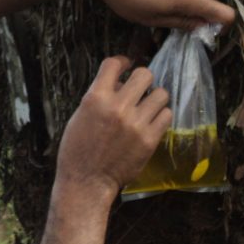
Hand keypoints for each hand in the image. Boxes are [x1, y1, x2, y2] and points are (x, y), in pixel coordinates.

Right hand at [56, 56, 171, 199]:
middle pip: (144, 74)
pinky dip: (160, 116)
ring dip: (154, 98)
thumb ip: (99, 96)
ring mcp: (136, 123)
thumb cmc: (77, 149)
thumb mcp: (80, 115)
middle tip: (139, 89)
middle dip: (142, 79)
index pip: (114, 64)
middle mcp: (118, 107)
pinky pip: (166, 115)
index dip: (122, 62)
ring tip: (147, 107)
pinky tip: (151, 122)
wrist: (86, 181)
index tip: (126, 65)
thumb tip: (119, 82)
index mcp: (95, 98)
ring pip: (161, 93)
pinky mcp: (149, 139)